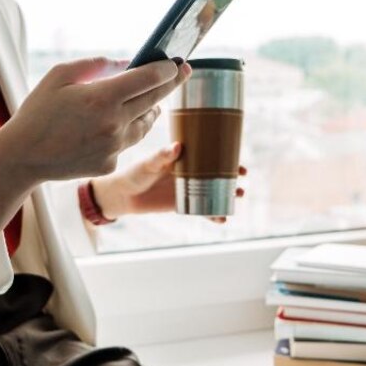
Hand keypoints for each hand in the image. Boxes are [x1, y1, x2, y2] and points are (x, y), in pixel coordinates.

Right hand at [0, 57, 191, 183]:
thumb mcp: (60, 75)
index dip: (167, 69)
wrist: (23, 157)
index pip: (149, 78)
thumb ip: (96, 64)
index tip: (177, 62)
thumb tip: (127, 63)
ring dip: (151, 109)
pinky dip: (124, 131)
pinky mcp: (109, 164)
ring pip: (145, 124)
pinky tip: (115, 125)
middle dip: (171, 83)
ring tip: (154, 101)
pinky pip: (126, 143)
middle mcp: (113, 123)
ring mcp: (113, 147)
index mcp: (102, 97)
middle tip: (183, 72)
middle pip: (154, 99)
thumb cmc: (38, 111)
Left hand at [91, 141, 246, 222]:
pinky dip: (212, 214)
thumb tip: (177, 146)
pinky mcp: (182, 204)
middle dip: (232, 178)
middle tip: (242, 182)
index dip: (226, 158)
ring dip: (227, 195)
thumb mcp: (148, 163)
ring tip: (237, 197)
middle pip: (216, 174)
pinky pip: (201, 209)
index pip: (209, 156)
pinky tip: (221, 218)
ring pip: (213, 191)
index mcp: (184, 158)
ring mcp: (187, 189)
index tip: (239, 164)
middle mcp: (189, 172)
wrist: (123, 195)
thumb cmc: (134, 174)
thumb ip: (161, 156)